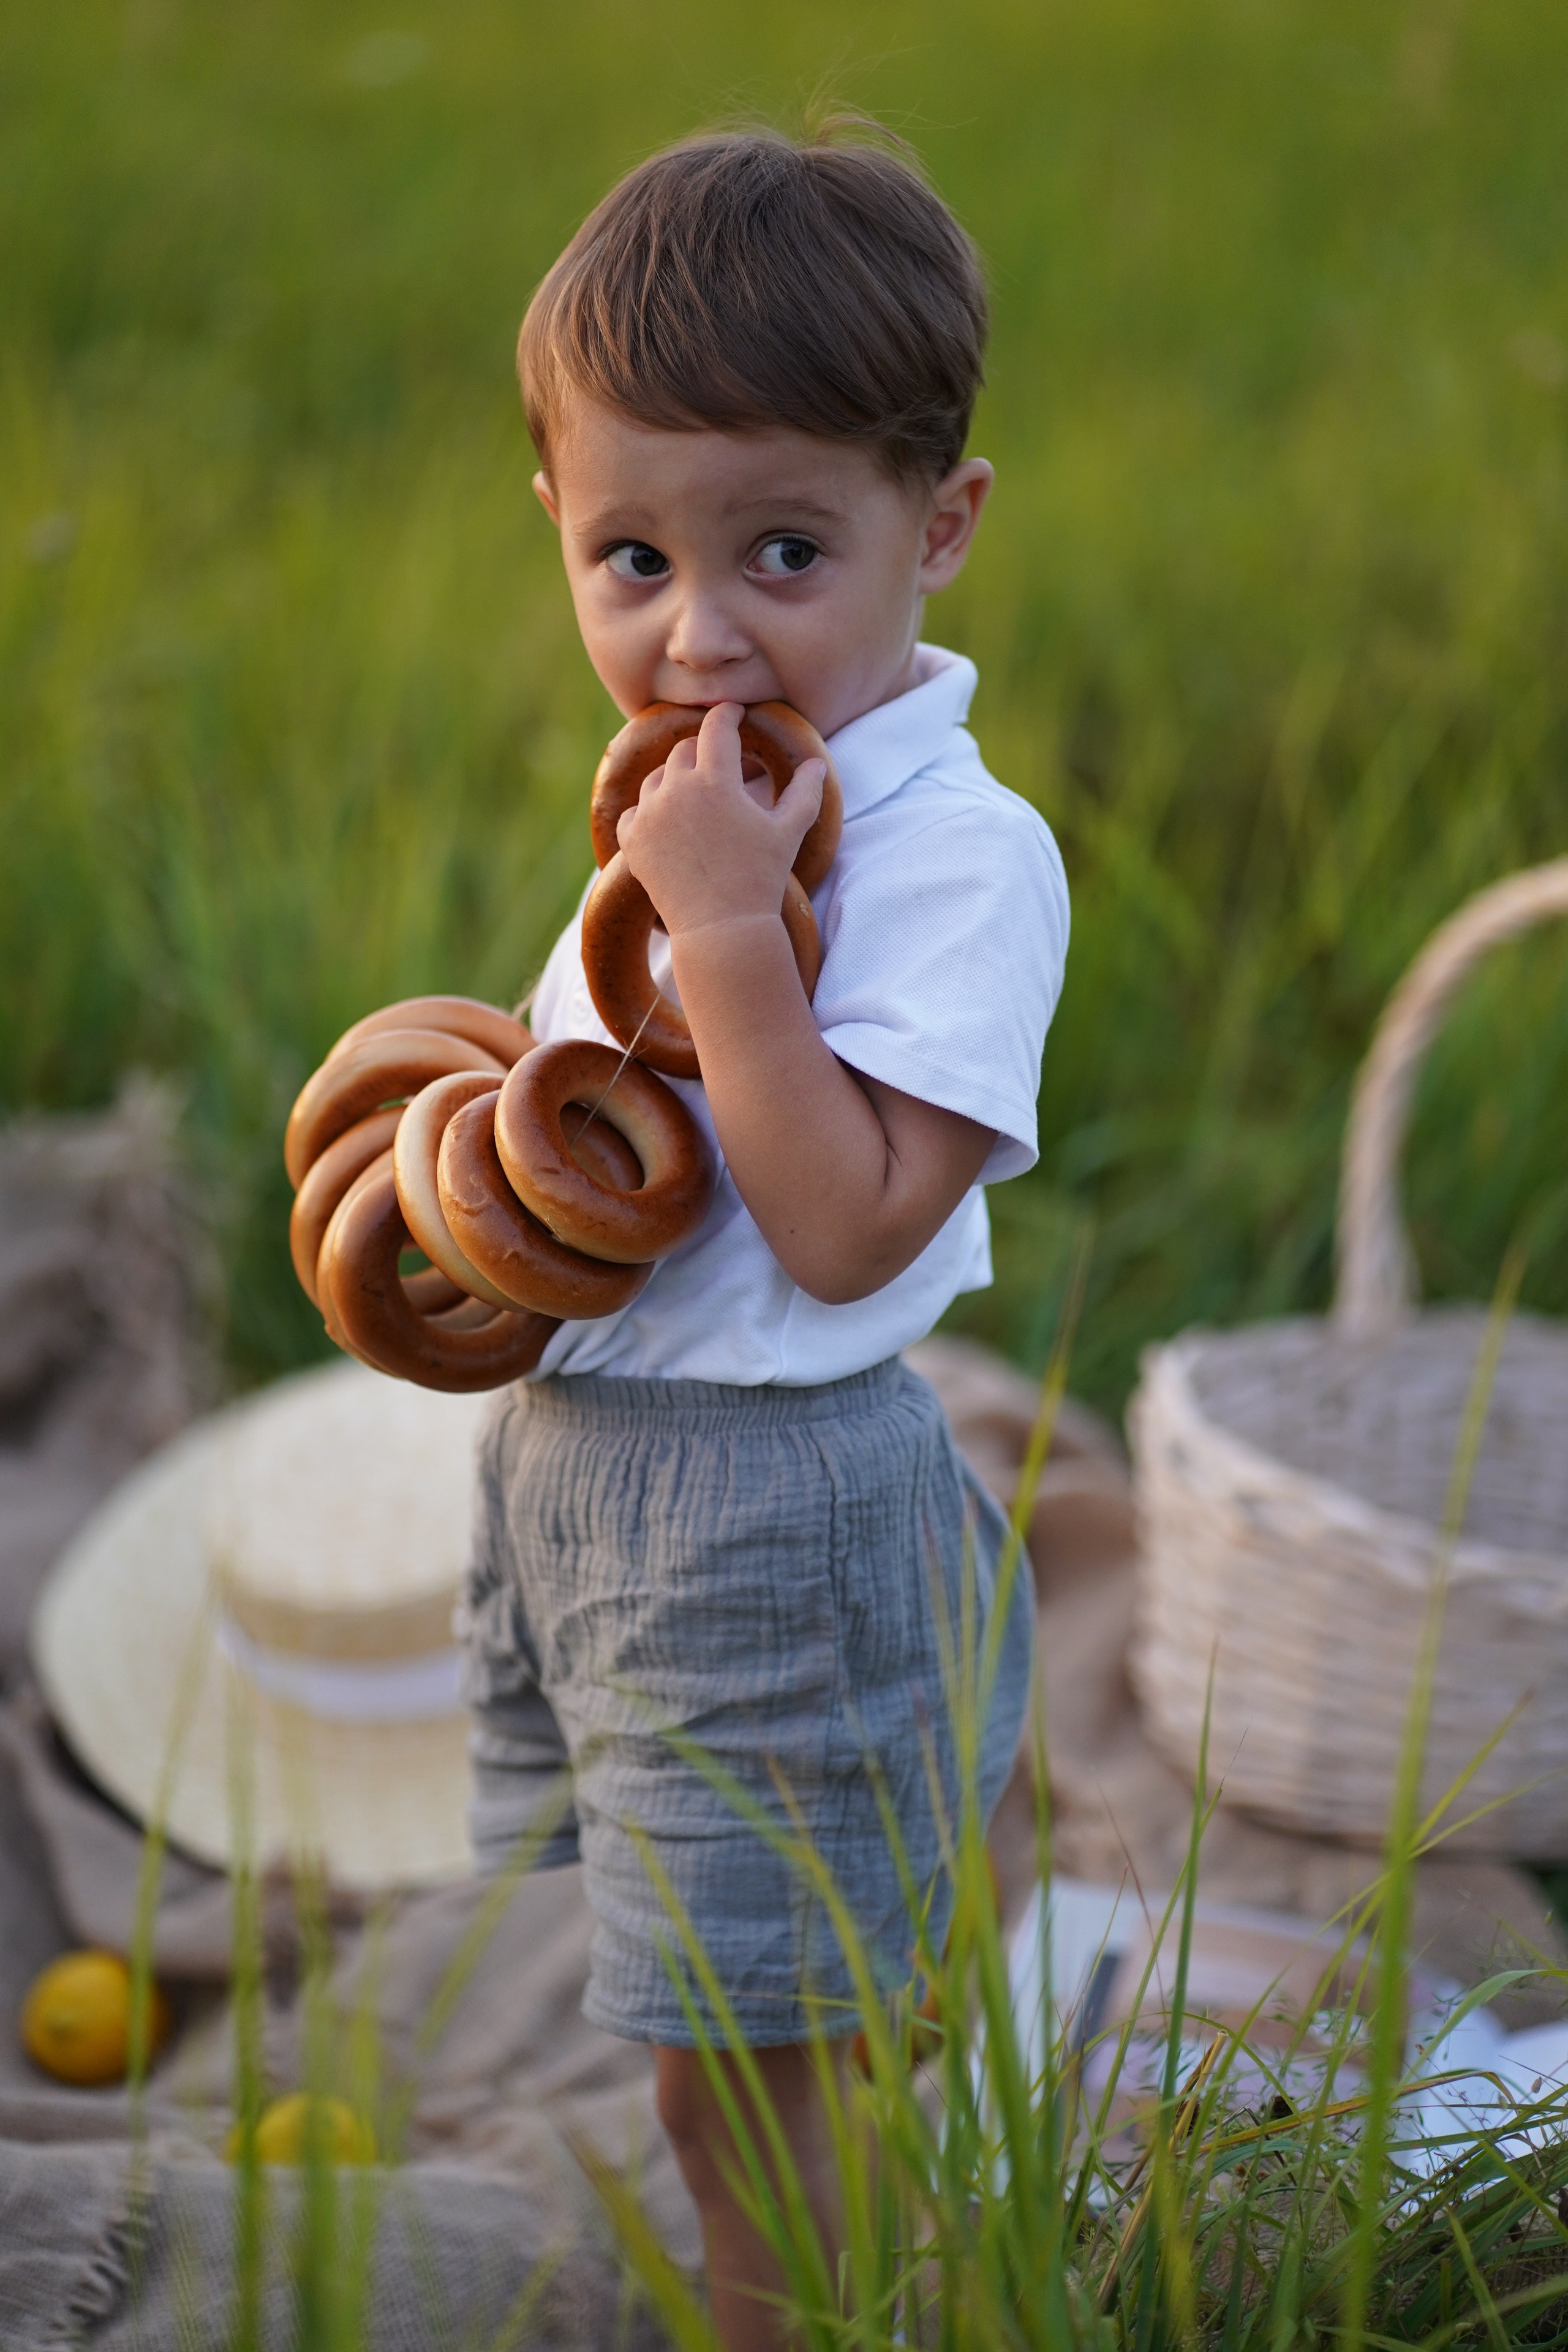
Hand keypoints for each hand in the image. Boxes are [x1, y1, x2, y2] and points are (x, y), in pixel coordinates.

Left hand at [615, 703, 825, 940]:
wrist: (721, 928)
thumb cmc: (761, 879)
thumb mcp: (789, 833)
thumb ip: (804, 792)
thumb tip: (816, 763)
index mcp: (716, 780)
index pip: (716, 728)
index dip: (725, 714)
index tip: (732, 712)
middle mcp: (677, 790)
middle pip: (684, 751)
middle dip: (702, 752)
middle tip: (717, 763)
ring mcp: (650, 815)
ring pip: (656, 779)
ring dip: (674, 781)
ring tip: (693, 797)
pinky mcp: (632, 841)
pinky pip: (634, 812)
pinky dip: (648, 813)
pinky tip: (665, 823)